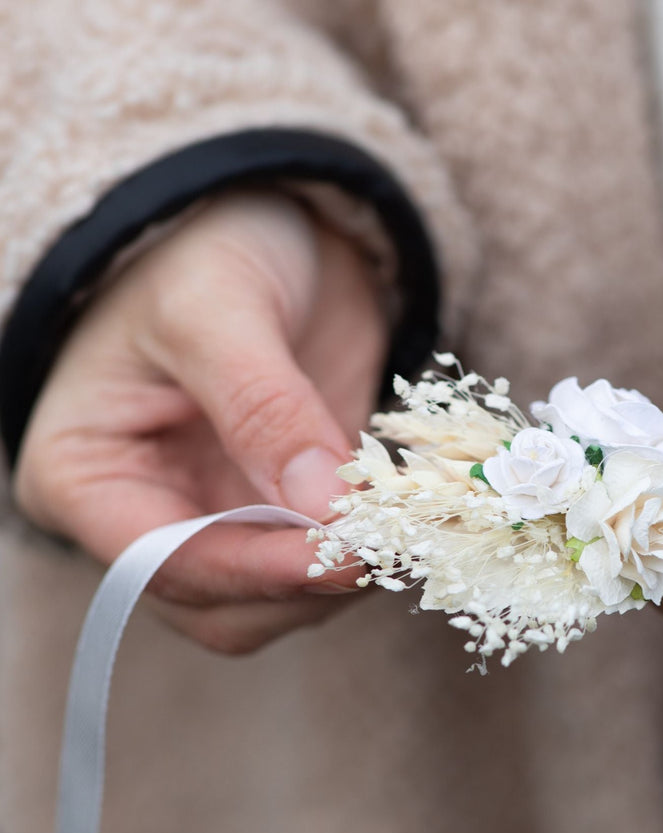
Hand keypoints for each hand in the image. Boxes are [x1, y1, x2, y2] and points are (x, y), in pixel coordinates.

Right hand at [13, 191, 387, 652]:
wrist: (268, 227)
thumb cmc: (204, 246)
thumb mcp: (218, 309)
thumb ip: (263, 408)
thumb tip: (320, 505)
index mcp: (88, 474)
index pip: (161, 561)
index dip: (254, 569)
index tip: (342, 555)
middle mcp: (149, 514)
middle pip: (222, 605)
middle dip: (305, 582)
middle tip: (386, 540)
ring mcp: (221, 519)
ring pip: (280, 601)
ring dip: (344, 576)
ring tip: (404, 525)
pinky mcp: (284, 510)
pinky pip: (323, 564)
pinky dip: (366, 551)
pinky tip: (404, 517)